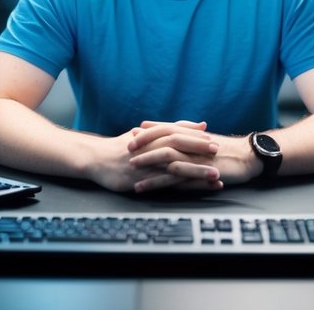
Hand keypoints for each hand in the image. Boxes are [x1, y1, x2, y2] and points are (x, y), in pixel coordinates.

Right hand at [81, 121, 220, 193]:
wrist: (95, 159)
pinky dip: (183, 186)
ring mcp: (146, 164)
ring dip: (197, 171)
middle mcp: (149, 147)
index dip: (194, 136)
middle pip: (178, 146)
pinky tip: (196, 190)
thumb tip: (193, 124)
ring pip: (175, 165)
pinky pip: (166, 183)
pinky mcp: (142, 179)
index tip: (212, 139)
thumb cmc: (120, 147)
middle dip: (199, 149)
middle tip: (218, 152)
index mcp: (150, 136)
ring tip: (215, 175)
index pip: (176, 132)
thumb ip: (165, 128)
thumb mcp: (142, 134)